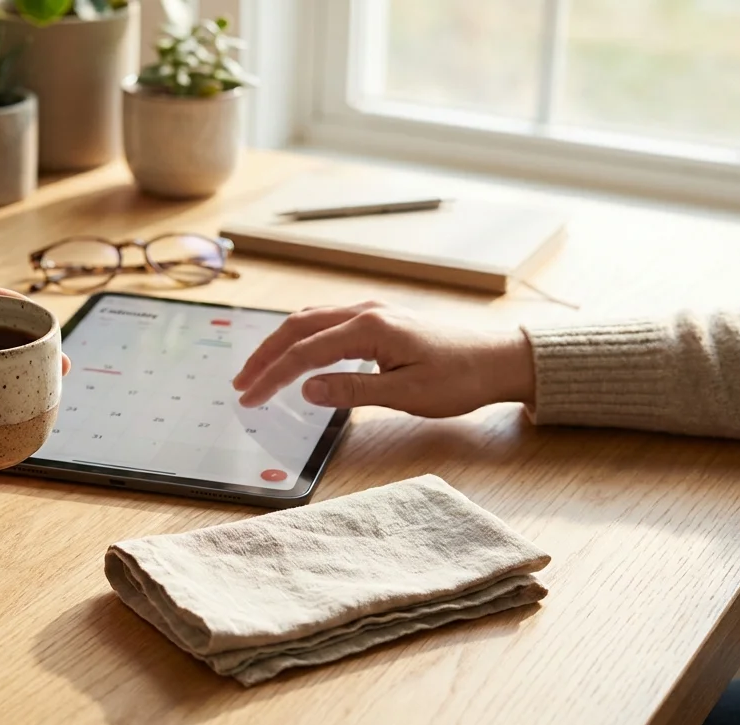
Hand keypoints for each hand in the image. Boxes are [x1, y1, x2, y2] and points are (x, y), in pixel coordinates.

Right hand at [232, 302, 535, 417]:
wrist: (498, 359)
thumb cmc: (459, 378)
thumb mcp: (406, 395)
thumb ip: (353, 390)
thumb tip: (306, 389)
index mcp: (370, 328)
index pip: (305, 353)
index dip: (272, 376)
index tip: (249, 398)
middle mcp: (366, 311)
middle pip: (297, 327)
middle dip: (265, 355)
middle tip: (241, 384)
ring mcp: (372, 311)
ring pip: (310, 320)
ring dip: (280, 344)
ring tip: (258, 370)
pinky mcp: (379, 319)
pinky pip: (327, 321)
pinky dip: (301, 337)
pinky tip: (296, 354)